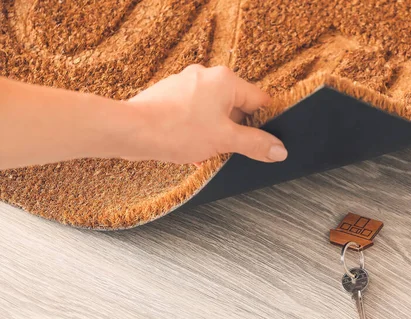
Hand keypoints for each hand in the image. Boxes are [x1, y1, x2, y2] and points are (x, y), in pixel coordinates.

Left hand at [125, 65, 287, 163]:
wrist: (131, 132)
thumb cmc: (175, 130)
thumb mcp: (224, 140)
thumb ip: (255, 144)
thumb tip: (279, 150)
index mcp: (225, 80)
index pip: (259, 100)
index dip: (265, 123)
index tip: (265, 141)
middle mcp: (206, 76)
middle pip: (237, 106)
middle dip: (236, 130)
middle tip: (231, 149)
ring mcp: (186, 84)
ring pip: (214, 112)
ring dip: (216, 133)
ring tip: (207, 150)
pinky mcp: (171, 96)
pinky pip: (194, 114)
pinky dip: (197, 131)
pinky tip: (191, 149)